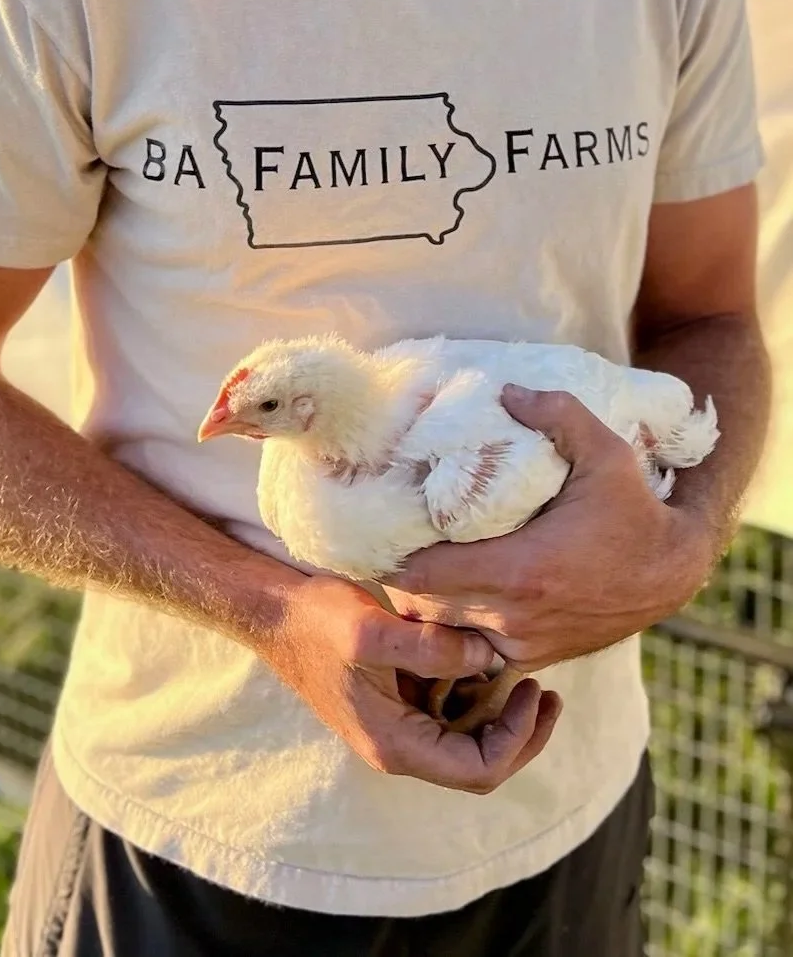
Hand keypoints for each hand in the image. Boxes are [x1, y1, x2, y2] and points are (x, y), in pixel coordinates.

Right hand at [257, 573, 561, 792]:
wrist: (271, 612)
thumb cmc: (316, 620)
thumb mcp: (374, 628)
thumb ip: (434, 647)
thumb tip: (490, 658)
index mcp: (396, 744)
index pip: (479, 770)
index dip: (519, 738)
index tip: (535, 690)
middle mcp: (397, 746)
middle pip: (478, 763)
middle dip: (520, 732)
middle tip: (546, 690)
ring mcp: (394, 726)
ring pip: (464, 738)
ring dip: (497, 713)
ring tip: (522, 673)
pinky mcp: (391, 703)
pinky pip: (444, 712)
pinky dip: (470, 693)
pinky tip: (481, 660)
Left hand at [382, 385, 716, 672]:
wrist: (672, 572)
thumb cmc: (634, 510)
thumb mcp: (607, 452)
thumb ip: (558, 414)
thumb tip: (506, 390)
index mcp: (520, 571)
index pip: (422, 574)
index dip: (390, 554)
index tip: (375, 527)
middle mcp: (514, 616)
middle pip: (421, 605)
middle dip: (397, 575)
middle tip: (381, 539)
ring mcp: (521, 643)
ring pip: (442, 632)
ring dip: (421, 603)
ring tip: (407, 563)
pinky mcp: (531, 656)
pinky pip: (471, 648)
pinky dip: (452, 626)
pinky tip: (445, 595)